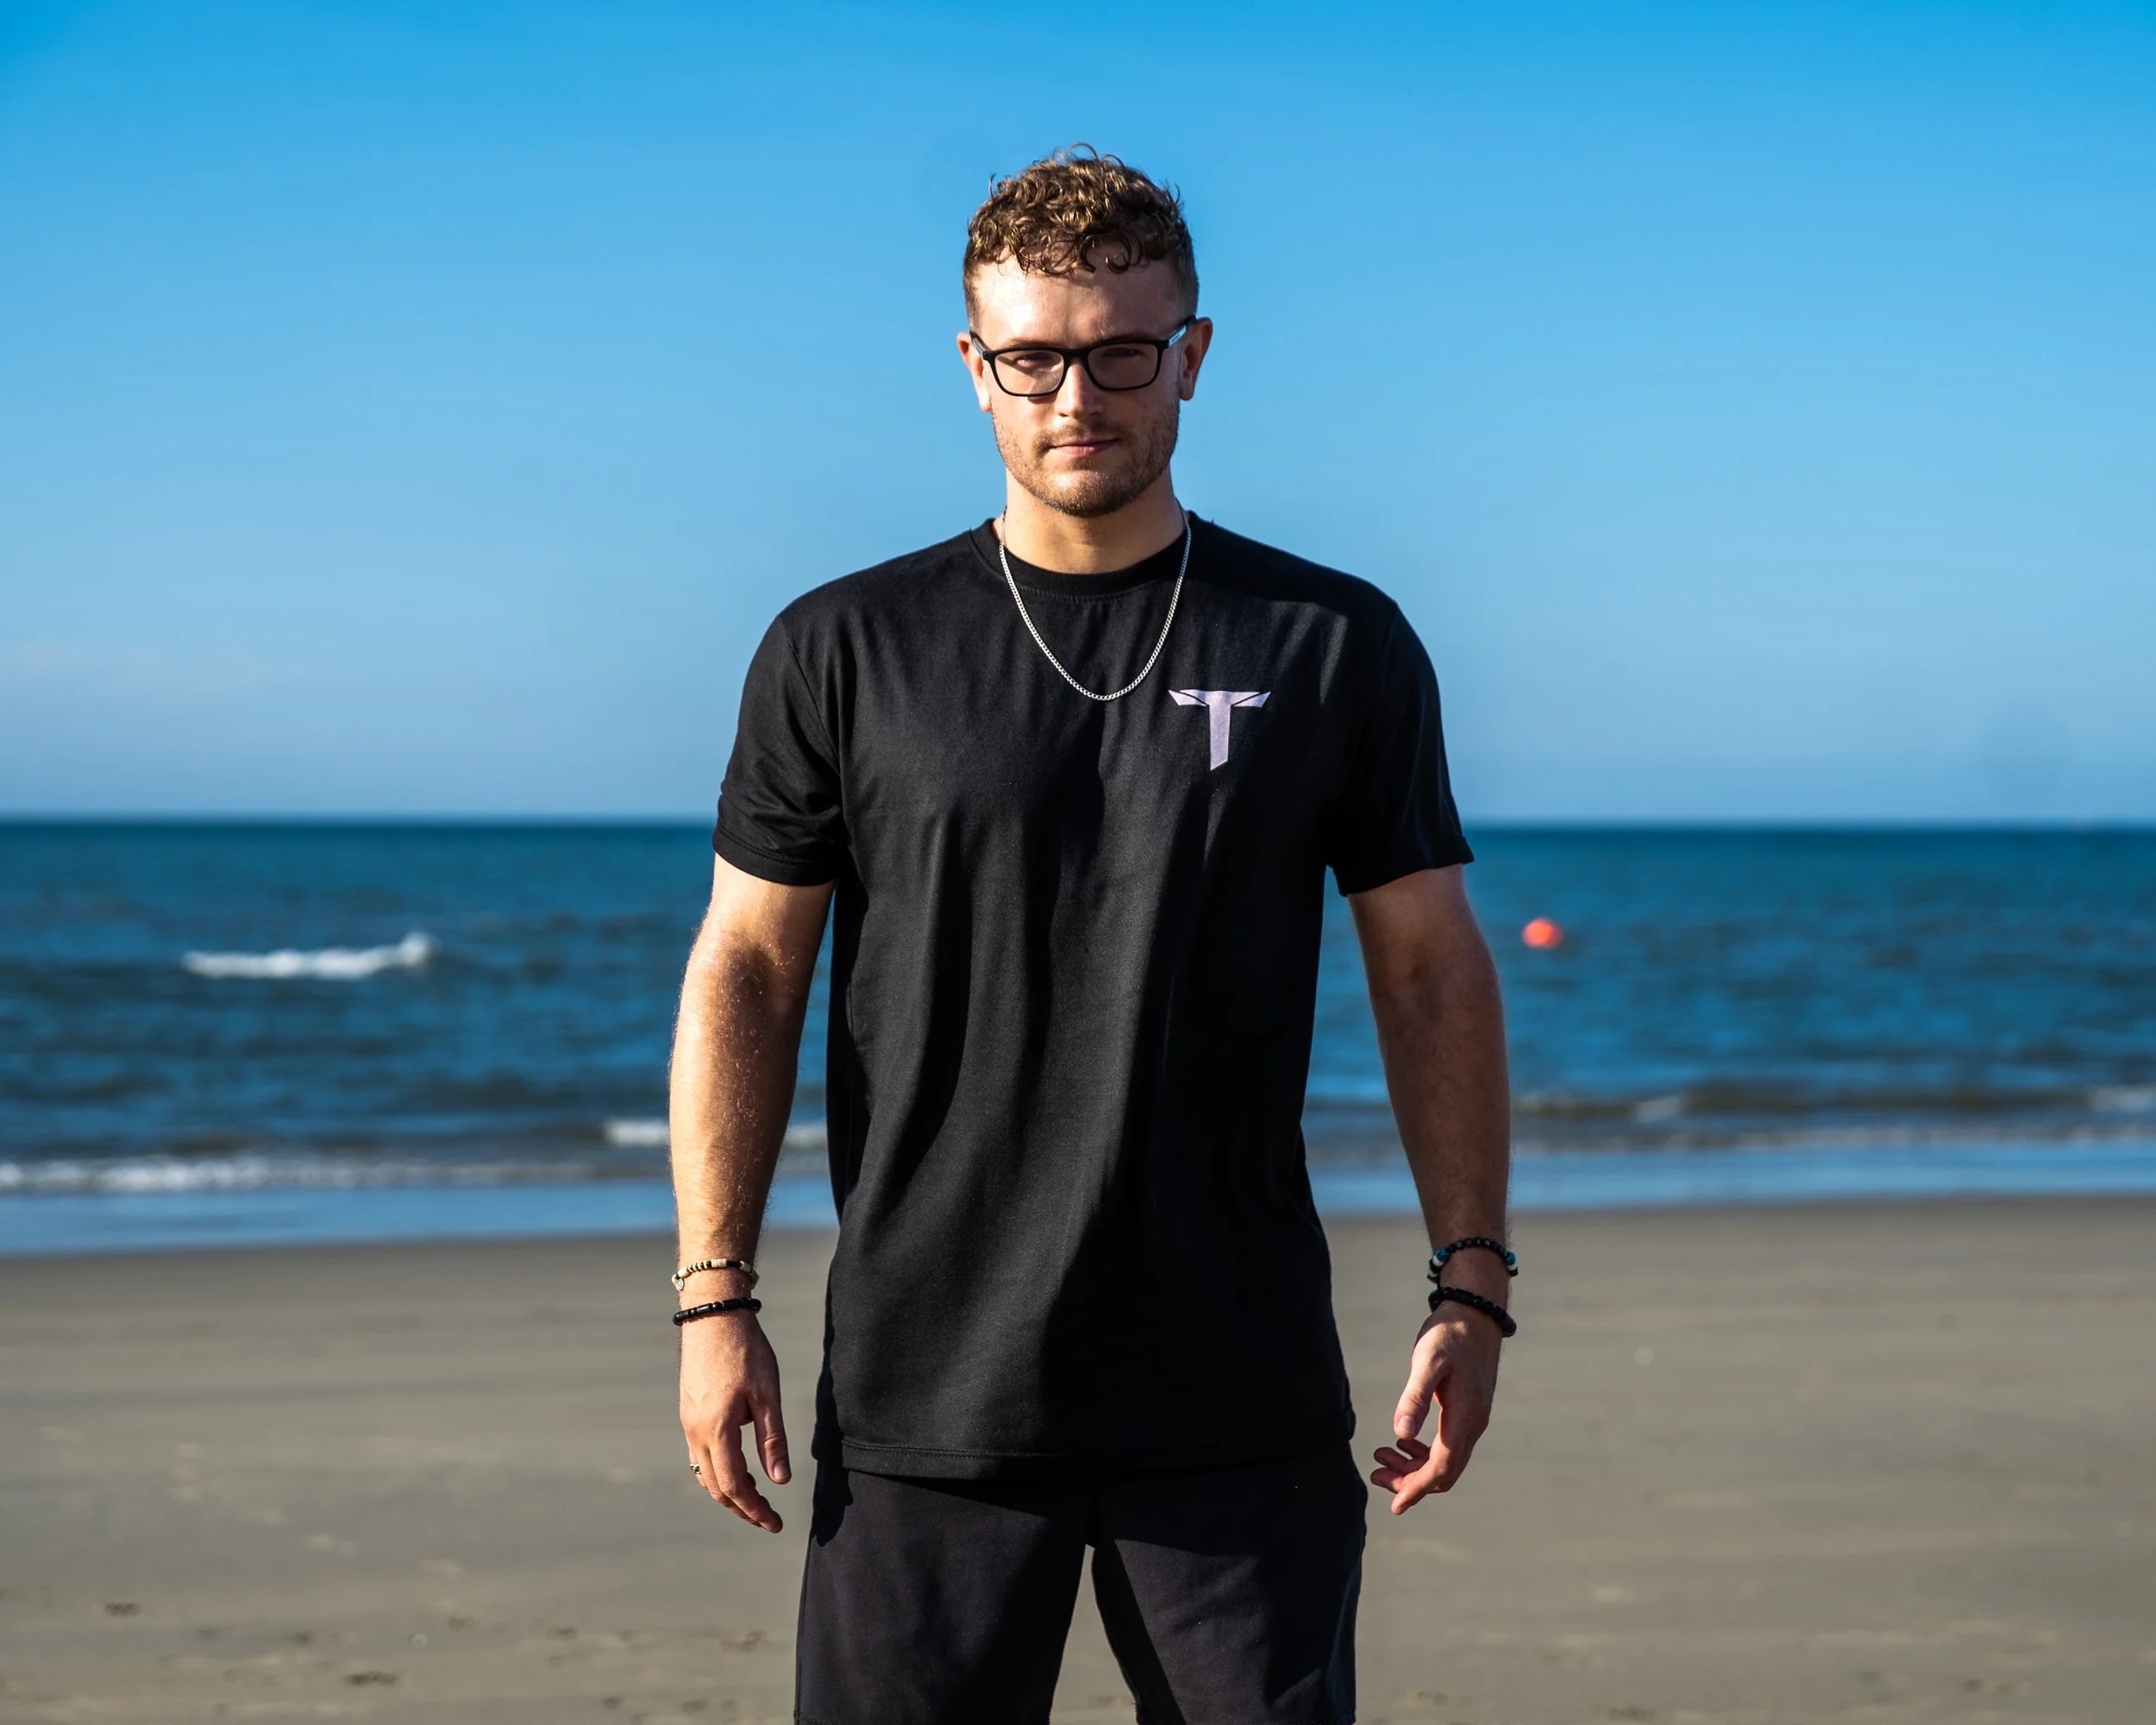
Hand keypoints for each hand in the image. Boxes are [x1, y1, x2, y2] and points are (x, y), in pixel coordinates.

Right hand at [679, 1314, 790, 1531]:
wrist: (714, 1316)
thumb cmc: (746, 1351)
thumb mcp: (768, 1395)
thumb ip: (772, 1440)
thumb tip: (780, 1480)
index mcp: (717, 1429)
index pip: (734, 1486)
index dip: (755, 1509)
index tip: (775, 1523)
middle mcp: (696, 1431)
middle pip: (715, 1487)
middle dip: (742, 1508)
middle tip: (768, 1519)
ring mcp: (688, 1422)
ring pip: (704, 1473)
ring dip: (728, 1493)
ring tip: (754, 1501)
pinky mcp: (688, 1412)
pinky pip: (699, 1456)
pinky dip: (717, 1472)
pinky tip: (736, 1470)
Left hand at [1370, 1294, 1502, 1513]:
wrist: (1475, 1314)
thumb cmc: (1449, 1335)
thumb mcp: (1428, 1362)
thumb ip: (1415, 1398)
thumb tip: (1401, 1435)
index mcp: (1464, 1417)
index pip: (1441, 1469)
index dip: (1417, 1489)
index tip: (1394, 1505)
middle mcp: (1473, 1424)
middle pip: (1444, 1472)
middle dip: (1410, 1481)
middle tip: (1375, 1473)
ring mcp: (1473, 1419)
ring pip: (1445, 1461)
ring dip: (1414, 1466)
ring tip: (1381, 1456)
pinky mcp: (1468, 1411)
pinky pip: (1447, 1445)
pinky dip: (1424, 1452)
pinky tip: (1402, 1441)